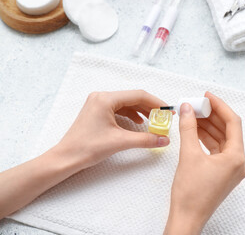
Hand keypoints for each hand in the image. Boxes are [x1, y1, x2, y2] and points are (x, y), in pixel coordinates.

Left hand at [0, 90, 168, 218]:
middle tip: (164, 117)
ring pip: (127, 103)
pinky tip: (139, 123)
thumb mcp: (120, 142)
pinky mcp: (97, 112)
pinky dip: (131, 115)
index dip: (156, 103)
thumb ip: (145, 139)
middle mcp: (102, 97)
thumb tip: (164, 139)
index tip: (168, 111)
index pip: (138, 96)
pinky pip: (119, 109)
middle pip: (133, 98)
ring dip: (142, 111)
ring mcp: (98, 104)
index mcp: (106, 99)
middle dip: (150, 107)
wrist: (66, 158)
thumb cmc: (87, 147)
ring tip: (154, 121)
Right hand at [164, 92, 244, 233]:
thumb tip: (186, 109)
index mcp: (237, 158)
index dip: (220, 106)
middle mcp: (239, 162)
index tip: (207, 96)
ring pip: (222, 139)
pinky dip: (207, 138)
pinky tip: (195, 130)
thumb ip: (188, 128)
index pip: (233, 123)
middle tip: (197, 104)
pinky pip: (217, 149)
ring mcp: (232, 168)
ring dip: (208, 126)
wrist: (187, 217)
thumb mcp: (188, 155)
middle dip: (212, 115)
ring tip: (193, 114)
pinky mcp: (223, 172)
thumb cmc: (190, 193)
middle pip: (228, 130)